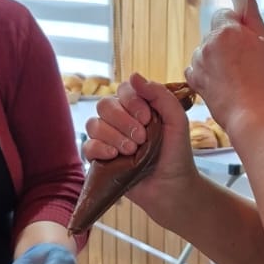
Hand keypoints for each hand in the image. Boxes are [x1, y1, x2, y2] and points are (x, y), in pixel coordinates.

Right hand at [84, 75, 196, 219]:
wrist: (172, 187)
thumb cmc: (176, 154)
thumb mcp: (177, 120)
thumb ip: (160, 95)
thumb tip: (134, 76)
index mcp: (138, 107)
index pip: (122, 90)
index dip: (131, 101)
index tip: (147, 118)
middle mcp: (120, 120)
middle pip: (104, 105)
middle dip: (123, 121)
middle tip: (142, 139)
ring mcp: (108, 139)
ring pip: (93, 124)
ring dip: (114, 136)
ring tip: (132, 151)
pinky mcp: (100, 159)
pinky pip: (87, 146)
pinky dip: (99, 148)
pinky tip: (114, 156)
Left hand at [186, 0, 263, 134]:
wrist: (257, 117)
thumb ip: (254, 18)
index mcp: (226, 31)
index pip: (225, 14)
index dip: (238, 23)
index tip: (247, 33)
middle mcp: (208, 46)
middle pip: (215, 34)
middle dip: (228, 42)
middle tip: (249, 59)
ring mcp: (200, 65)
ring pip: (206, 52)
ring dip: (218, 58)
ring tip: (239, 75)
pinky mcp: (196, 83)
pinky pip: (198, 70)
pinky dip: (208, 74)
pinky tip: (225, 83)